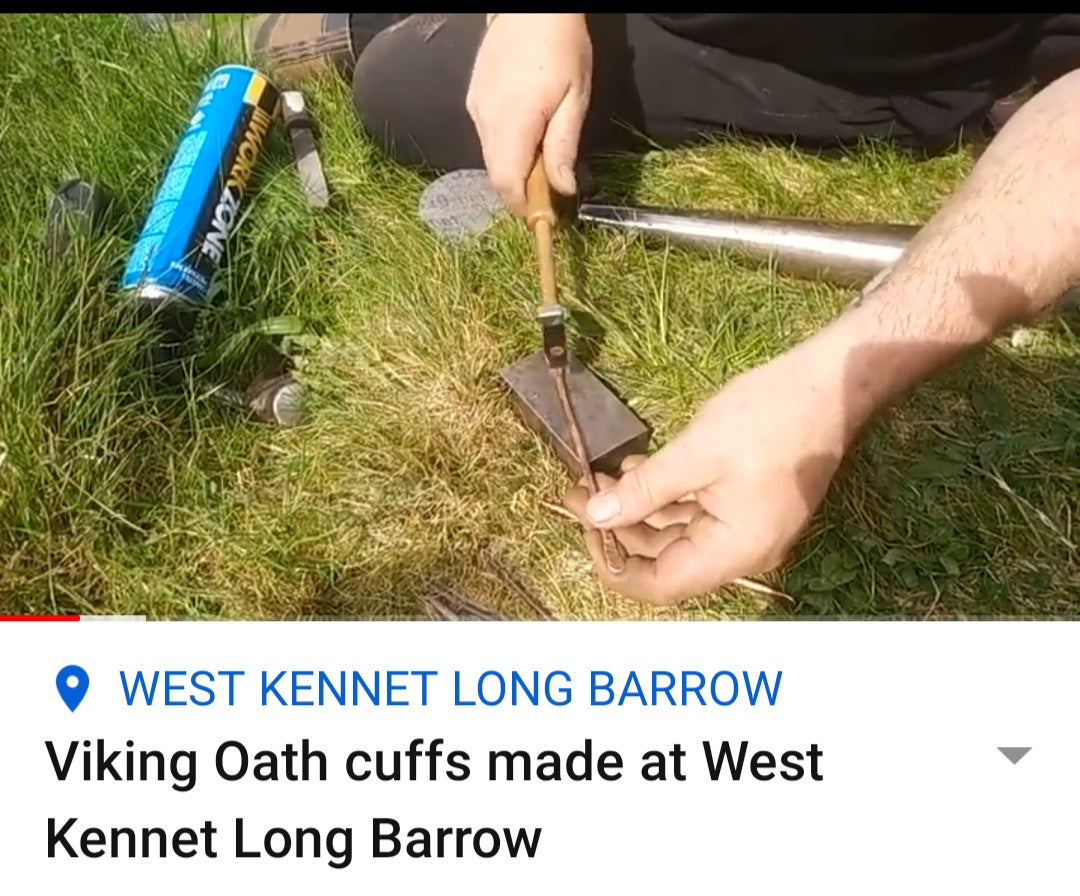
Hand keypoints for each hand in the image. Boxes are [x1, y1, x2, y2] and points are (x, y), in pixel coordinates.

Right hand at [466, 13, 591, 214]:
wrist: (529, 7)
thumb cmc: (561, 47)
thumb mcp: (576, 98)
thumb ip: (564, 147)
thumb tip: (563, 189)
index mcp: (513, 122)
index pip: (507, 183)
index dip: (523, 207)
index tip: (546, 215)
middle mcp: (486, 120)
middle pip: (498, 177)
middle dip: (523, 192)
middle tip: (551, 190)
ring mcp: (476, 111)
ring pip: (492, 160)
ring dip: (517, 170)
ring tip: (544, 156)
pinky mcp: (474, 103)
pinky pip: (489, 140)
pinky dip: (508, 150)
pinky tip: (529, 134)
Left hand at [563, 353, 853, 604]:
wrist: (831, 384)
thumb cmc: (769, 417)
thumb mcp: (696, 453)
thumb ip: (643, 491)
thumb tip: (595, 516)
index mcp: (735, 550)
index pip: (660, 584)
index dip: (613, 563)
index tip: (580, 525)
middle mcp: (741, 551)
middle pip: (664, 560)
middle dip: (616, 527)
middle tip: (578, 489)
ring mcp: (745, 529)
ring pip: (675, 534)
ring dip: (635, 508)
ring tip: (597, 475)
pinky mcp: (745, 506)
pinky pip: (694, 514)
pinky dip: (662, 496)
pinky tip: (633, 469)